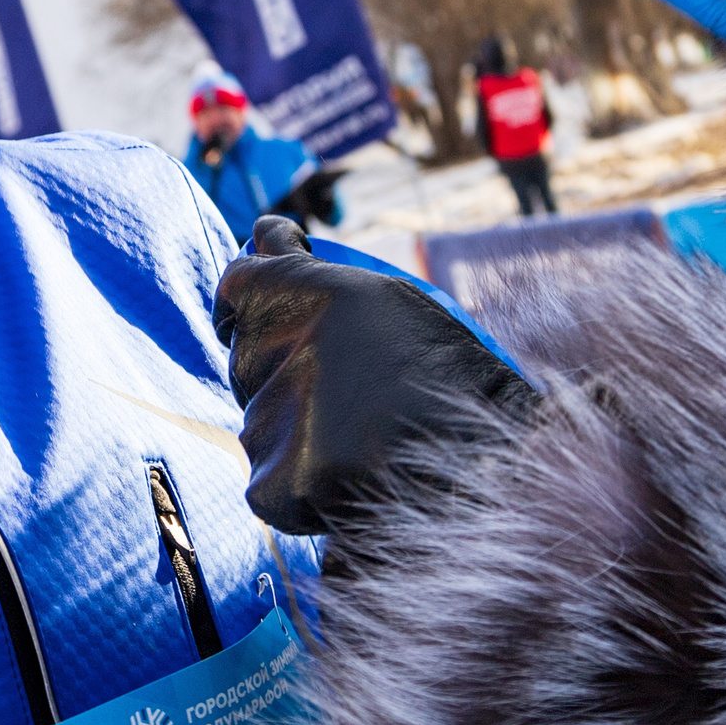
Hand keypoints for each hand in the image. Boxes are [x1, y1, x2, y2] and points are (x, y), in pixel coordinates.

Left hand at [212, 217, 533, 534]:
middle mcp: (277, 346)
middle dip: (283, 374)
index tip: (253, 315)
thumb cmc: (452, 374)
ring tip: (363, 443)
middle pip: (249, 361)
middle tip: (347, 395)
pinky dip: (301, 489)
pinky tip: (351, 482)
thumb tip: (254, 236)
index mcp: (306, 289)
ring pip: (262, 423)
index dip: (243, 303)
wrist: (488, 458)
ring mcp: (269, 415)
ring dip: (295, 432)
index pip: (237, 284)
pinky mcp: (273, 480)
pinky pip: (268, 484)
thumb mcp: (388, 299)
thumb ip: (313, 275)